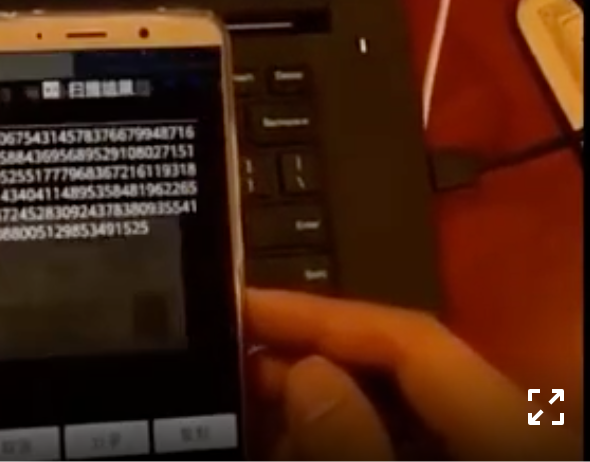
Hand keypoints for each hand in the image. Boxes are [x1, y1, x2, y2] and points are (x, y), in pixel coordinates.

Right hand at [245, 288, 580, 460]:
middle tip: (236, 361)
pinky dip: (360, 434)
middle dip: (315, 360)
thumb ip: (358, 450)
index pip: (411, 338)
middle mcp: (513, 426)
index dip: (321, 313)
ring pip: (405, 409)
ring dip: (327, 401)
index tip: (245, 304)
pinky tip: (302, 442)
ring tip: (256, 408)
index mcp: (515, 426)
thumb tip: (305, 376)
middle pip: (406, 369)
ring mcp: (496, 446)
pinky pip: (417, 441)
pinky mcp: (481, 459)